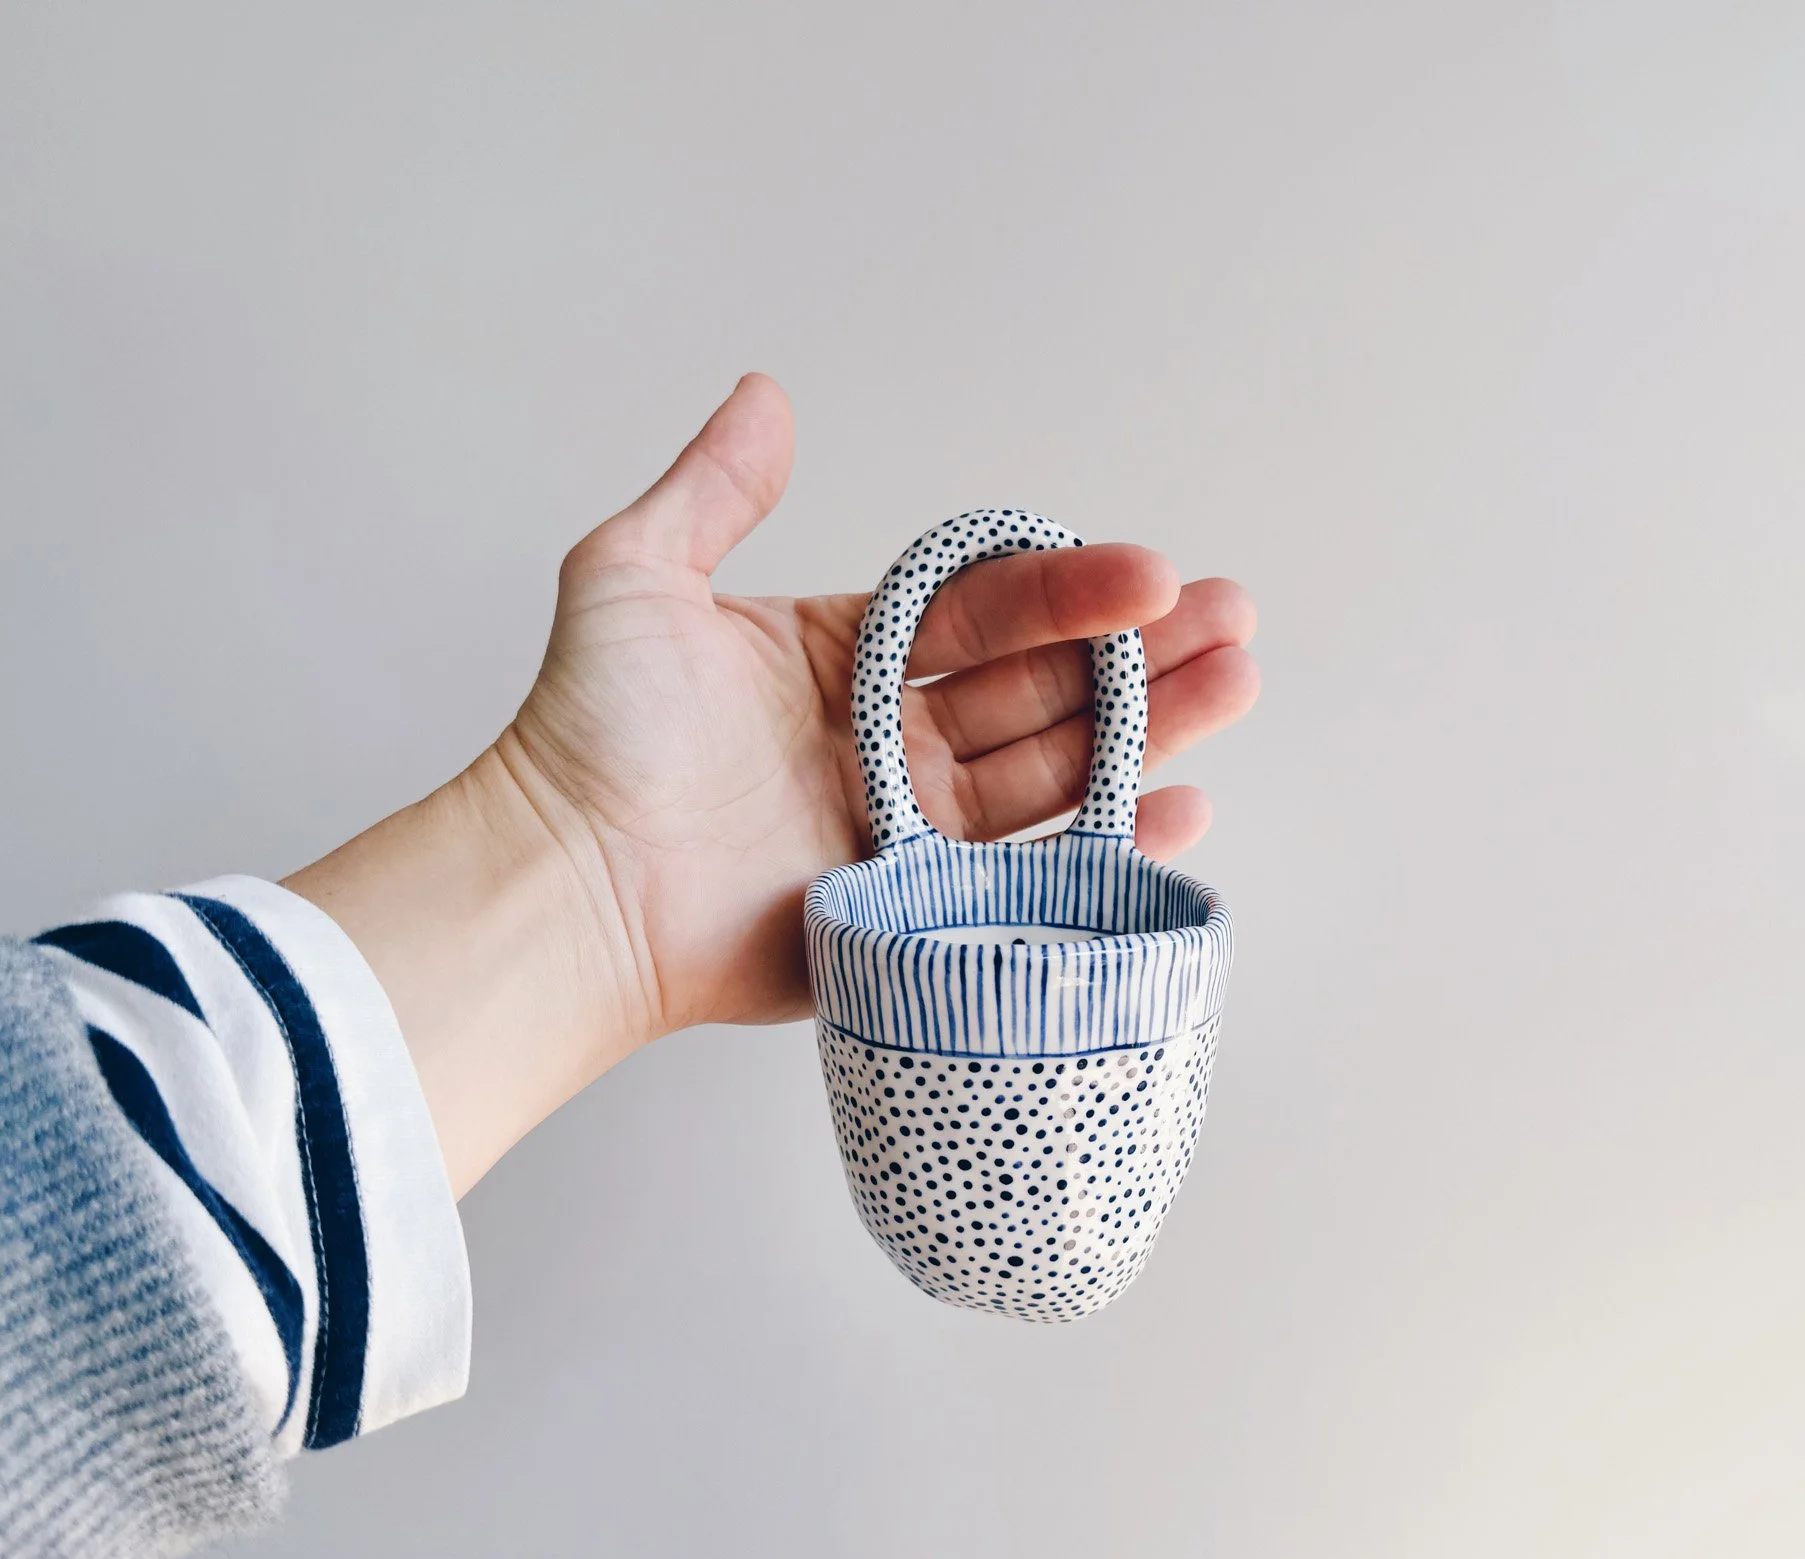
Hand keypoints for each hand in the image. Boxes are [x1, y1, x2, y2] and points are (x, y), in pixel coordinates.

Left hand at [290, 376, 1261, 1193]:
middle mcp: (882, 743)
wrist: (570, 885)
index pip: (979, 613)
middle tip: (1232, 623)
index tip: (1148, 569)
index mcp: (838, 661)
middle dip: (1140, 654)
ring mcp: (906, 834)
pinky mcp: (914, 919)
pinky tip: (1177, 808)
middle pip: (1038, 688)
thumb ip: (712, 490)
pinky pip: (1025, 876)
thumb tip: (765, 393)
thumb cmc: (587, 735)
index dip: (1067, 589)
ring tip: (1234, 684)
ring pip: (1050, 772)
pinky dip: (1105, 845)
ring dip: (1147, 731)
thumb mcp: (633, 579)